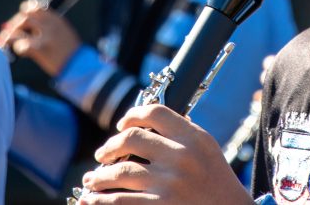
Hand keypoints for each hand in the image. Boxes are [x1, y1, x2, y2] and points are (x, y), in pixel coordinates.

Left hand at [0, 0, 80, 76]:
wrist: (79, 65)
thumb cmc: (70, 52)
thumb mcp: (64, 33)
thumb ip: (48, 27)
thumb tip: (27, 27)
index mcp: (57, 19)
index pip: (35, 6)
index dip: (24, 12)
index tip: (20, 19)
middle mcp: (51, 24)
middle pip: (25, 15)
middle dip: (13, 24)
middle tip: (9, 33)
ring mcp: (45, 36)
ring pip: (19, 27)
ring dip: (10, 35)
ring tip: (7, 42)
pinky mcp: (40, 49)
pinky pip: (21, 44)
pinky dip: (17, 48)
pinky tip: (20, 52)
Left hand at [78, 104, 253, 203]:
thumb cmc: (215, 180)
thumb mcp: (206, 148)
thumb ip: (180, 133)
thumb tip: (140, 124)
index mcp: (194, 138)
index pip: (156, 113)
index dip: (132, 115)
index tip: (121, 125)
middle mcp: (181, 157)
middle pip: (131, 138)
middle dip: (109, 147)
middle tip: (101, 154)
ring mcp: (169, 184)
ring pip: (119, 172)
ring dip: (99, 176)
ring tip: (93, 179)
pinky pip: (119, 201)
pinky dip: (100, 199)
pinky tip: (93, 198)